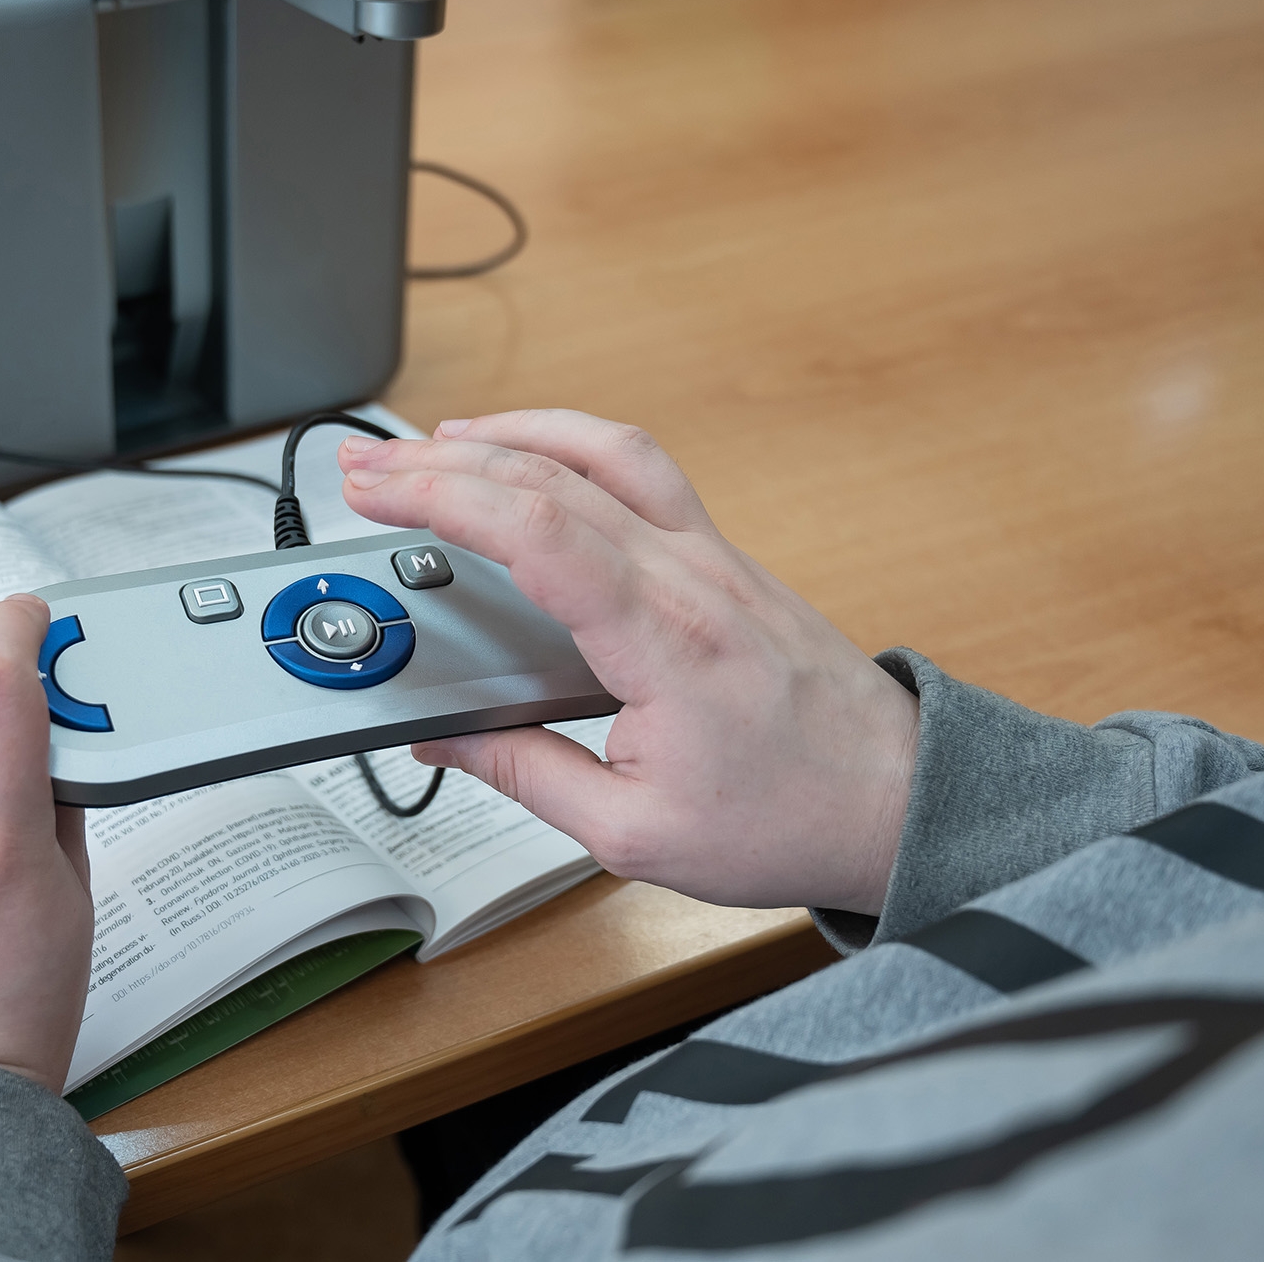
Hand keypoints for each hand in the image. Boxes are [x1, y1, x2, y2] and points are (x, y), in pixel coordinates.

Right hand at [338, 411, 917, 914]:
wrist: (898, 803)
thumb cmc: (791, 818)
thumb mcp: (633, 831)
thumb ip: (524, 774)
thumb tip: (444, 740)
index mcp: (664, 639)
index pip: (537, 528)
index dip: (442, 496)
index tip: (375, 489)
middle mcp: (690, 575)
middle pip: (552, 475)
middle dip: (442, 460)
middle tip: (364, 467)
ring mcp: (712, 556)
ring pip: (604, 449)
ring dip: (512, 433)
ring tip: (435, 444)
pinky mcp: (722, 559)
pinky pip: (640, 471)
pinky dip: (571, 447)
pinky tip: (534, 461)